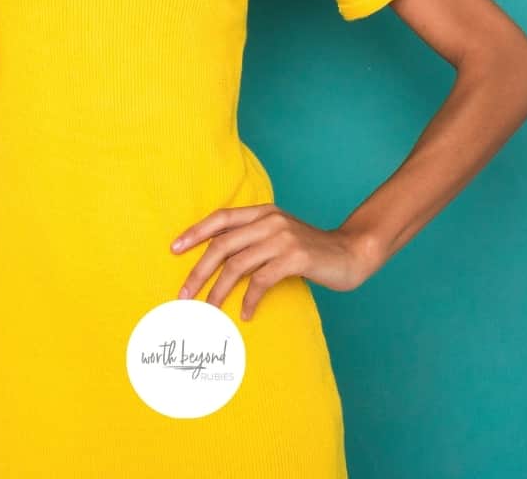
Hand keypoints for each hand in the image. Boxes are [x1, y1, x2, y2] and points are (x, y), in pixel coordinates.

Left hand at [169, 203, 368, 321]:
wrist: (351, 252)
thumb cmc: (310, 249)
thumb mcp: (279, 236)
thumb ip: (254, 240)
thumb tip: (218, 260)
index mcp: (263, 212)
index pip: (221, 217)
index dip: (195, 232)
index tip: (174, 249)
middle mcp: (269, 220)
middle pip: (222, 245)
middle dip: (198, 271)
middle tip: (183, 295)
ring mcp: (282, 238)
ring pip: (237, 265)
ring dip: (218, 291)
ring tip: (208, 311)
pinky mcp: (296, 257)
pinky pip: (261, 281)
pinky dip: (249, 299)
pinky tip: (246, 314)